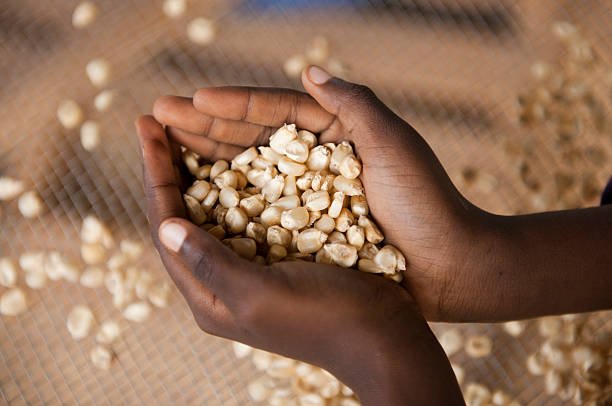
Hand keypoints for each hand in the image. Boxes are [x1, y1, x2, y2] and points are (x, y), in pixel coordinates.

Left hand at [135, 115, 462, 404]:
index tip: (145, 126)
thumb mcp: (260, 294)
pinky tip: (236, 152)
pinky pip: (247, 210)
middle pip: (183, 214)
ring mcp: (251, 266)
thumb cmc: (324, 317)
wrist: (382, 335)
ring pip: (213, 209)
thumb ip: (211, 263)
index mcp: (210, 296)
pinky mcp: (278, 254)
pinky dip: (237, 178)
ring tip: (189, 127)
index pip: (166, 226)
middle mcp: (224, 280)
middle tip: (158, 119)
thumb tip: (163, 227)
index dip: (155, 174)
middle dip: (169, 166)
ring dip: (199, 168)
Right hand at [151, 66, 495, 321]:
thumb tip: (309, 68)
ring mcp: (307, 196)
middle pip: (250, 138)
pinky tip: (196, 195)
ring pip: (247, 172)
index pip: (272, 112)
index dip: (229, 105)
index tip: (188, 101)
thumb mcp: (393, 144)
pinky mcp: (305, 229)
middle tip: (157, 116)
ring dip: (206, 159)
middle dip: (204, 126)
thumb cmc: (426, 203)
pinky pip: (258, 210)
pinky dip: (228, 201)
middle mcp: (313, 161)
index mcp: (333, 133)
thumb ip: (354, 105)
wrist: (448, 265)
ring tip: (165, 147)